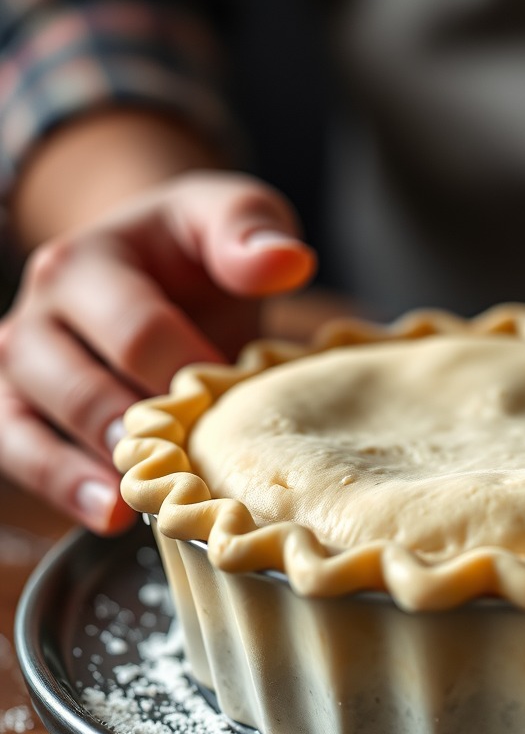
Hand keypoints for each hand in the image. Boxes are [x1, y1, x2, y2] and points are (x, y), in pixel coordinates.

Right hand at [0, 170, 316, 533]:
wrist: (150, 261)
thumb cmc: (192, 248)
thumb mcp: (226, 215)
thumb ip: (249, 230)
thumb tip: (289, 261)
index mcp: (85, 265)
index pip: (135, 332)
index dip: (186, 374)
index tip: (232, 404)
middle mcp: (37, 315)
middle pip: (79, 386)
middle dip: (136, 430)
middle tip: (190, 469)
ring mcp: (20, 366)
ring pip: (31, 425)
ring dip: (83, 472)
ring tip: (131, 510)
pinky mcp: (20, 408)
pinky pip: (19, 452)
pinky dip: (60, 487)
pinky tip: (111, 518)